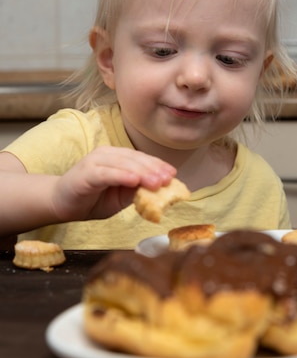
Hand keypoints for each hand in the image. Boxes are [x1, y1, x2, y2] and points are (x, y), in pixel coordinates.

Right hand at [52, 146, 175, 221]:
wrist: (61, 203)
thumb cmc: (93, 199)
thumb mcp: (120, 197)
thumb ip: (136, 191)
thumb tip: (159, 191)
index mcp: (117, 157)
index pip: (141, 159)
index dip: (158, 165)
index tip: (173, 174)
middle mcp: (107, 154)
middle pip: (134, 159)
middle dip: (153, 169)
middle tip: (168, 179)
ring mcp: (95, 161)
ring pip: (123, 164)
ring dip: (141, 172)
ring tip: (156, 182)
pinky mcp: (86, 172)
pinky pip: (106, 173)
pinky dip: (121, 176)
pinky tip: (134, 181)